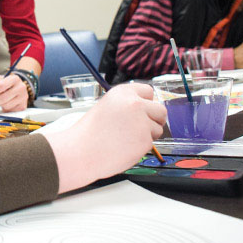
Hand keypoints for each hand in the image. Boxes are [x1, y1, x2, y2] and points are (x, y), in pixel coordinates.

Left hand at [0, 73, 27, 112]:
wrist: (14, 89)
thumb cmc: (3, 84)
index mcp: (14, 78)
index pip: (1, 85)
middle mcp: (21, 87)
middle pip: (3, 98)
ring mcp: (23, 97)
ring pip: (6, 105)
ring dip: (0, 104)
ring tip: (0, 100)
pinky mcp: (23, 106)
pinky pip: (10, 110)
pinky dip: (5, 108)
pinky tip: (6, 103)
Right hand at [45, 83, 166, 192]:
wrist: (81, 151)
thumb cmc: (91, 132)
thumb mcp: (108, 106)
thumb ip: (128, 104)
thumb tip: (148, 110)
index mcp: (123, 92)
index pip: (148, 91)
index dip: (146, 103)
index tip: (142, 110)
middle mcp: (134, 104)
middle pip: (160, 110)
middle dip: (154, 120)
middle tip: (140, 128)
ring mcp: (141, 122)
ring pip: (158, 129)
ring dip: (146, 135)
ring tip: (124, 138)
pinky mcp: (145, 140)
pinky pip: (151, 144)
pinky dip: (140, 147)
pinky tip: (124, 147)